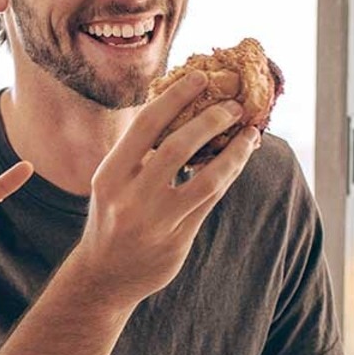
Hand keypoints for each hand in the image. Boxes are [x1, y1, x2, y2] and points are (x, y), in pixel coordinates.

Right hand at [71, 74, 258, 301]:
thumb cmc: (112, 217)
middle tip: (233, 106)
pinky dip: (228, 175)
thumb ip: (138, 154)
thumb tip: (177, 109)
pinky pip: (211, 200)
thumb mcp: (112, 182)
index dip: (176, 97)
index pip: (146, 126)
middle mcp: (130, 196)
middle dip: (212, 121)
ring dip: (233, 152)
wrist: (103, 276)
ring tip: (249, 133)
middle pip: (179, 146)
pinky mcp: (178, 239)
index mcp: (110, 174)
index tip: (200, 78)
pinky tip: (239, 159)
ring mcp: (156, 221)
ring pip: (206, 178)